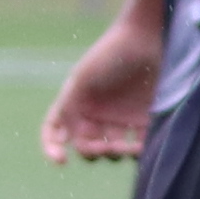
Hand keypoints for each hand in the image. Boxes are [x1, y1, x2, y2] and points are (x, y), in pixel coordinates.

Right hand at [42, 15, 162, 165]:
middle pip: (86, 148)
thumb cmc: (111, 54)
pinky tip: (140, 147)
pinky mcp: (144, 122)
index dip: (51, 148)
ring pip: (112, 152)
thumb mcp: (82, 78)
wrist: (149, 37)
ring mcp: (119, 120)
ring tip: (127, 146)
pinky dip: (137, 152)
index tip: (60, 161)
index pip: (54, 131)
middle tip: (105, 147)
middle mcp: (95, 114)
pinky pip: (137, 147)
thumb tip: (62, 138)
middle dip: (92, 152)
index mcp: (75, 103)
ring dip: (116, 154)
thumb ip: (67, 107)